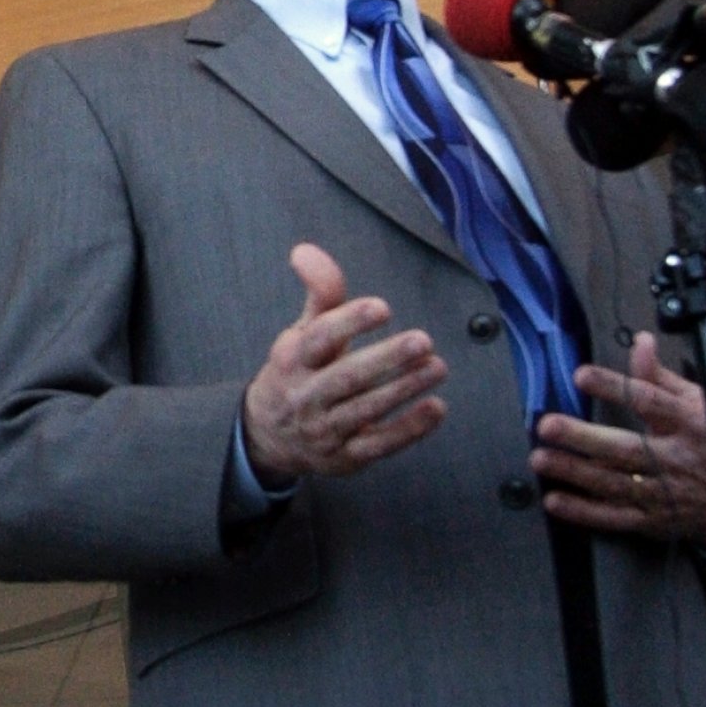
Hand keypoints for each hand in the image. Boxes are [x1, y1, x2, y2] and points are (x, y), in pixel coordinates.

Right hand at [243, 245, 446, 484]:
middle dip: (387, 359)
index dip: (349, 322)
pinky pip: (379, 444)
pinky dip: (409, 429)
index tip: (382, 307)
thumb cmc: (297, 372)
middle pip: (348, 376)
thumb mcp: (302, 331)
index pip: (320, 338)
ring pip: (367, 409)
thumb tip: (306, 249)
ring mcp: (325, 429)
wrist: (268, 437)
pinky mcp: (345, 457)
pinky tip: (436, 408)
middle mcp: (305, 395)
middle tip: (423, 340)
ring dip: (404, 389)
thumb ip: (319, 292)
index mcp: (293, 358)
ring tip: (437, 366)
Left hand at [530, 332, 705, 542]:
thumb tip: (639, 342)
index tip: (582, 375)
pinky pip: (616, 518)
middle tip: (548, 425)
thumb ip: (661, 376)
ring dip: (576, 473)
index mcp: (689, 423)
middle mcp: (676, 459)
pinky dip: (585, 512)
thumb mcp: (699, 402)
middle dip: (584, 438)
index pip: (650, 401)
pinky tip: (556, 501)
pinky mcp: (655, 521)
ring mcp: (664, 493)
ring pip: (615, 484)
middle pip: (626, 448)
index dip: (615, 387)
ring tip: (540, 458)